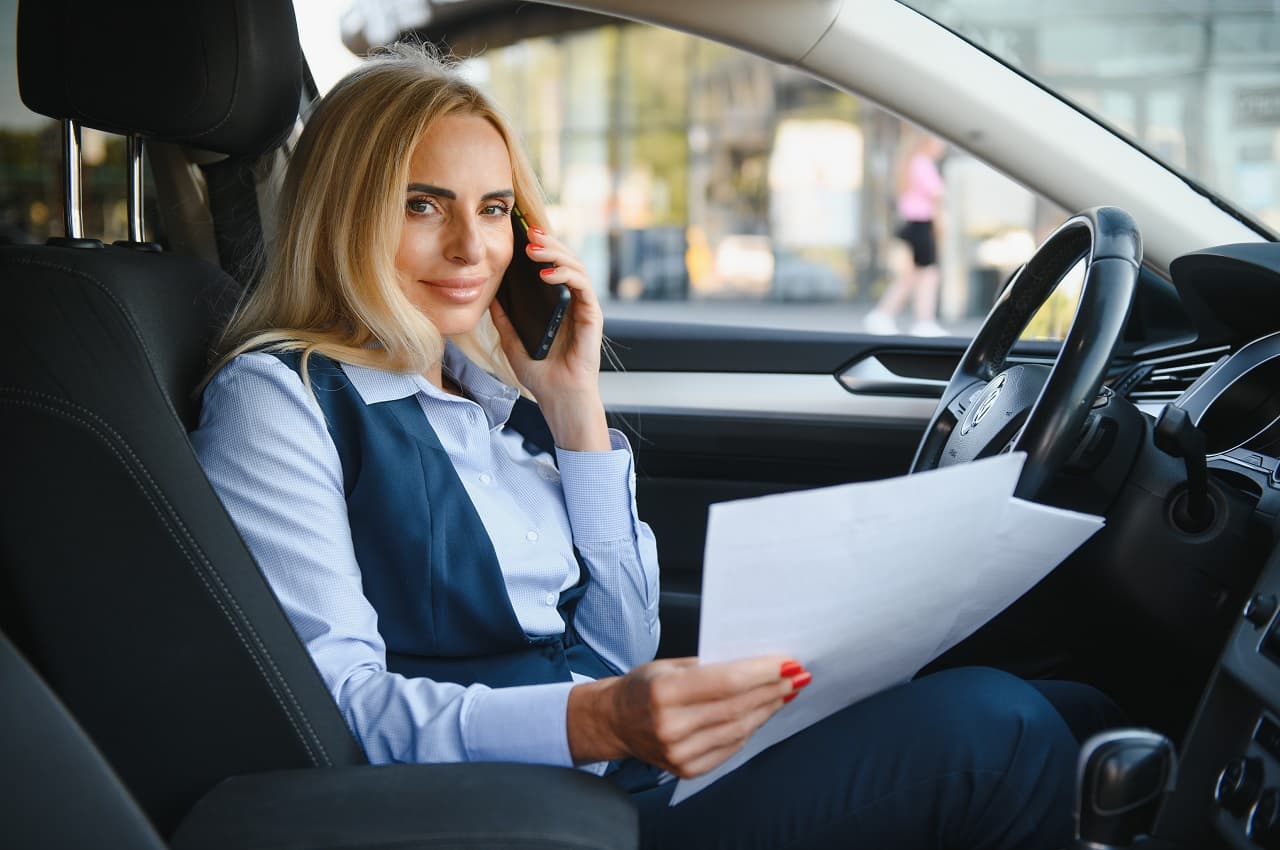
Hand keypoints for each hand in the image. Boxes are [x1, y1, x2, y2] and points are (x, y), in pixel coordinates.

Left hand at [490, 225, 608, 450]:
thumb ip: (504, 317)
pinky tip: (546, 274)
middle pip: (565, 260)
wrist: (558, 396)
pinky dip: (566, 275)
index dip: (540, 248)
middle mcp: (572, 301)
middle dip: (548, 243)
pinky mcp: (592, 316)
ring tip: (534, 249)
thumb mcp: (511, 339)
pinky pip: (582, 287)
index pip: (551, 267)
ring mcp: (583, 307)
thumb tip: (489, 294)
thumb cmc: (539, 372)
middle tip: (529, 232)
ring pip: (576, 267)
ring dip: (556, 253)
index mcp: (556, 304)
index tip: (522, 234)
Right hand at [567, 656, 812, 778]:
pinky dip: (751, 727)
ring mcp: (679, 753)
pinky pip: (731, 747)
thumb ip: (710, 667)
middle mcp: (671, 726)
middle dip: (773, 689)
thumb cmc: (644, 686)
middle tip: (797, 675)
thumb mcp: (669, 665)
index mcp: (664, 692)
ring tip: (786, 692)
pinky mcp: (687, 769)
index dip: (762, 673)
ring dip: (768, 708)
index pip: (726, 682)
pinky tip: (763, 712)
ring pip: (739, 729)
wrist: (615, 721)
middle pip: (738, 707)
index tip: (788, 662)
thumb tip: (758, 665)